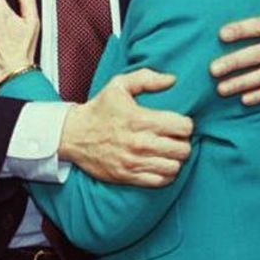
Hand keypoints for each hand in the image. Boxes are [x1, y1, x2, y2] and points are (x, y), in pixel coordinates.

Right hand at [59, 69, 193, 187]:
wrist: (73, 135)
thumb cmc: (100, 109)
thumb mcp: (119, 85)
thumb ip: (147, 78)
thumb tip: (172, 79)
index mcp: (140, 119)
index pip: (182, 127)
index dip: (186, 124)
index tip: (180, 123)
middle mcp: (139, 143)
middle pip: (182, 149)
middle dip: (183, 142)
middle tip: (176, 138)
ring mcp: (133, 162)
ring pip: (174, 167)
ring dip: (176, 159)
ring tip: (170, 151)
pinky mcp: (127, 176)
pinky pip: (160, 181)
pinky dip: (166, 174)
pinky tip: (161, 164)